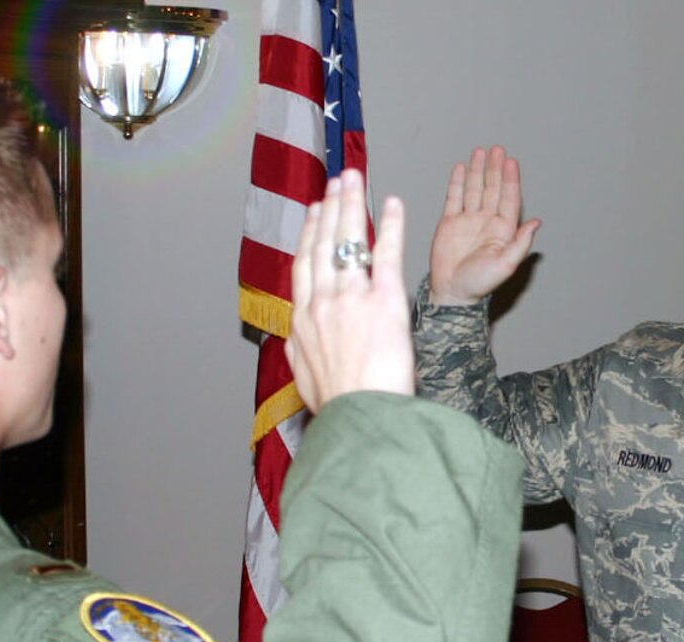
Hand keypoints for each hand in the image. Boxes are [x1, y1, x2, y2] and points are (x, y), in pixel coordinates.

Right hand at [288, 170, 413, 405]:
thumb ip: (297, 356)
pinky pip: (386, 254)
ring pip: (349, 241)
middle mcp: (322, 303)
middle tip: (334, 184)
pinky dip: (390, 226)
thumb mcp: (305, 381)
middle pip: (323, 244)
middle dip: (329, 209)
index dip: (309, 236)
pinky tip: (392, 204)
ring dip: (352, 206)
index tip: (313, 215)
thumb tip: (290, 344)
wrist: (361, 418)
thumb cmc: (339, 407)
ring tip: (354, 181)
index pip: (304, 267)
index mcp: (303, 321)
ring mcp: (352, 299)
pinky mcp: (385, 301)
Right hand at [428, 146, 540, 304]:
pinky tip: (461, 167)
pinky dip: (458, 182)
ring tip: (480, 152)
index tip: (511, 162)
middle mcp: (487, 222)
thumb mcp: (506, 264)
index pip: (508, 199)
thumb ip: (520, 243)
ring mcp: (468, 220)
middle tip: (497, 150)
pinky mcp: (450, 222)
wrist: (452, 292)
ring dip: (477, 171)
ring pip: (474, 189)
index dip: (510, 180)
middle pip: (492, 189)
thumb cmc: (480, 283)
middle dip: (495, 169)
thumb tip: (536, 222)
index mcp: (502, 230)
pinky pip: (455, 197)